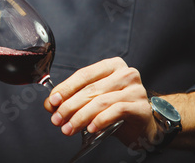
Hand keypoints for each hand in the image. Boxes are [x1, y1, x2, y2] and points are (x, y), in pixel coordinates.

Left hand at [43, 57, 157, 146]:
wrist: (143, 124)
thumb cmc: (116, 109)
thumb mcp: (92, 100)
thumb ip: (72, 98)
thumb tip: (50, 104)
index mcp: (111, 66)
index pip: (83, 74)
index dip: (66, 88)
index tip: (53, 101)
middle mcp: (125, 74)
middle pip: (90, 89)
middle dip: (69, 106)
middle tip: (57, 119)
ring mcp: (135, 90)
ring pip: (101, 101)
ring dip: (80, 116)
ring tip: (69, 128)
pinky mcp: (141, 107)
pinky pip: (116, 111)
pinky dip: (100, 120)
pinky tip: (90, 128)